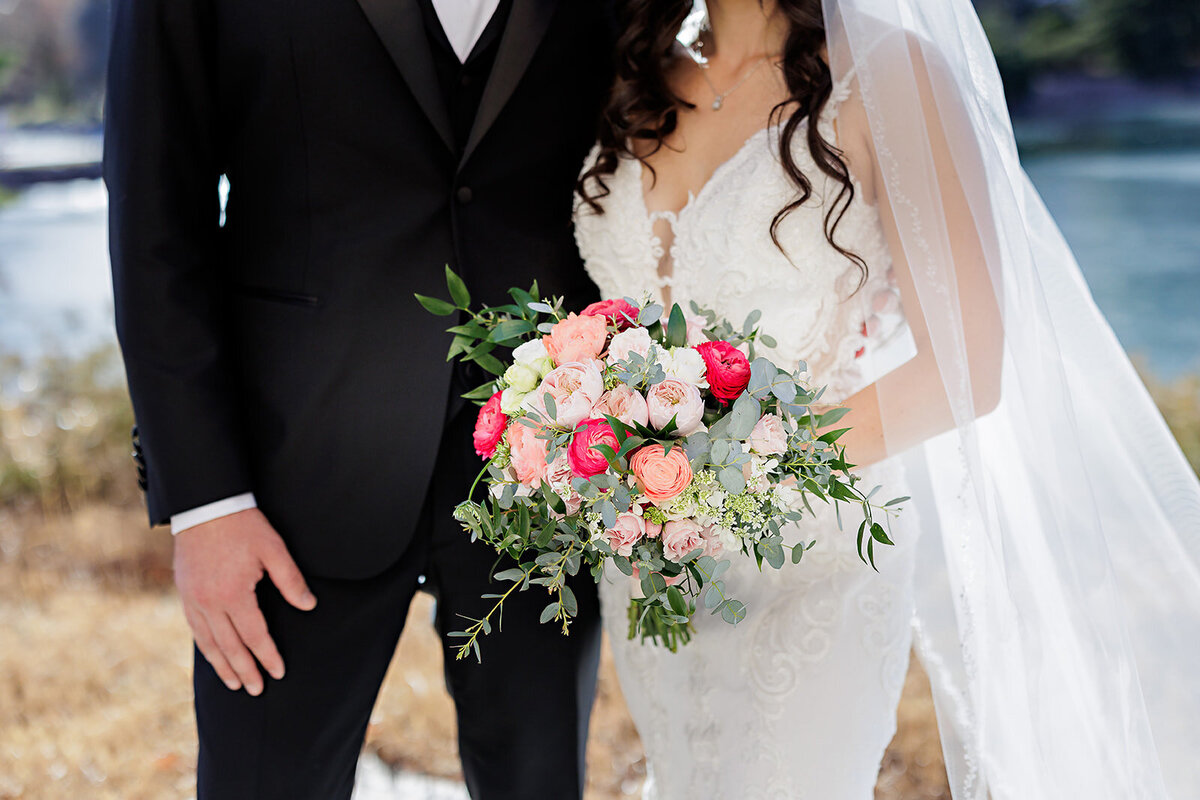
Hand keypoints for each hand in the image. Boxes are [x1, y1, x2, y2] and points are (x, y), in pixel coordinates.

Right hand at [174, 508, 316, 694]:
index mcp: (234, 595)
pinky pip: (195, 628)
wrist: (206, 505)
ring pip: (208, 642)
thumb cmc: (244, 526)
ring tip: (234, 683)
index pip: (254, 635)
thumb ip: (290, 581)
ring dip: (222, 665)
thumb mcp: (274, 549)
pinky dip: (205, 646)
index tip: (278, 672)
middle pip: (230, 646)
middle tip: (257, 690)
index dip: (267, 656)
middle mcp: (209, 602)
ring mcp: (193, 599)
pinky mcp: (185, 593)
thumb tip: (308, 606)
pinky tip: (213, 655)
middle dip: (245, 670)